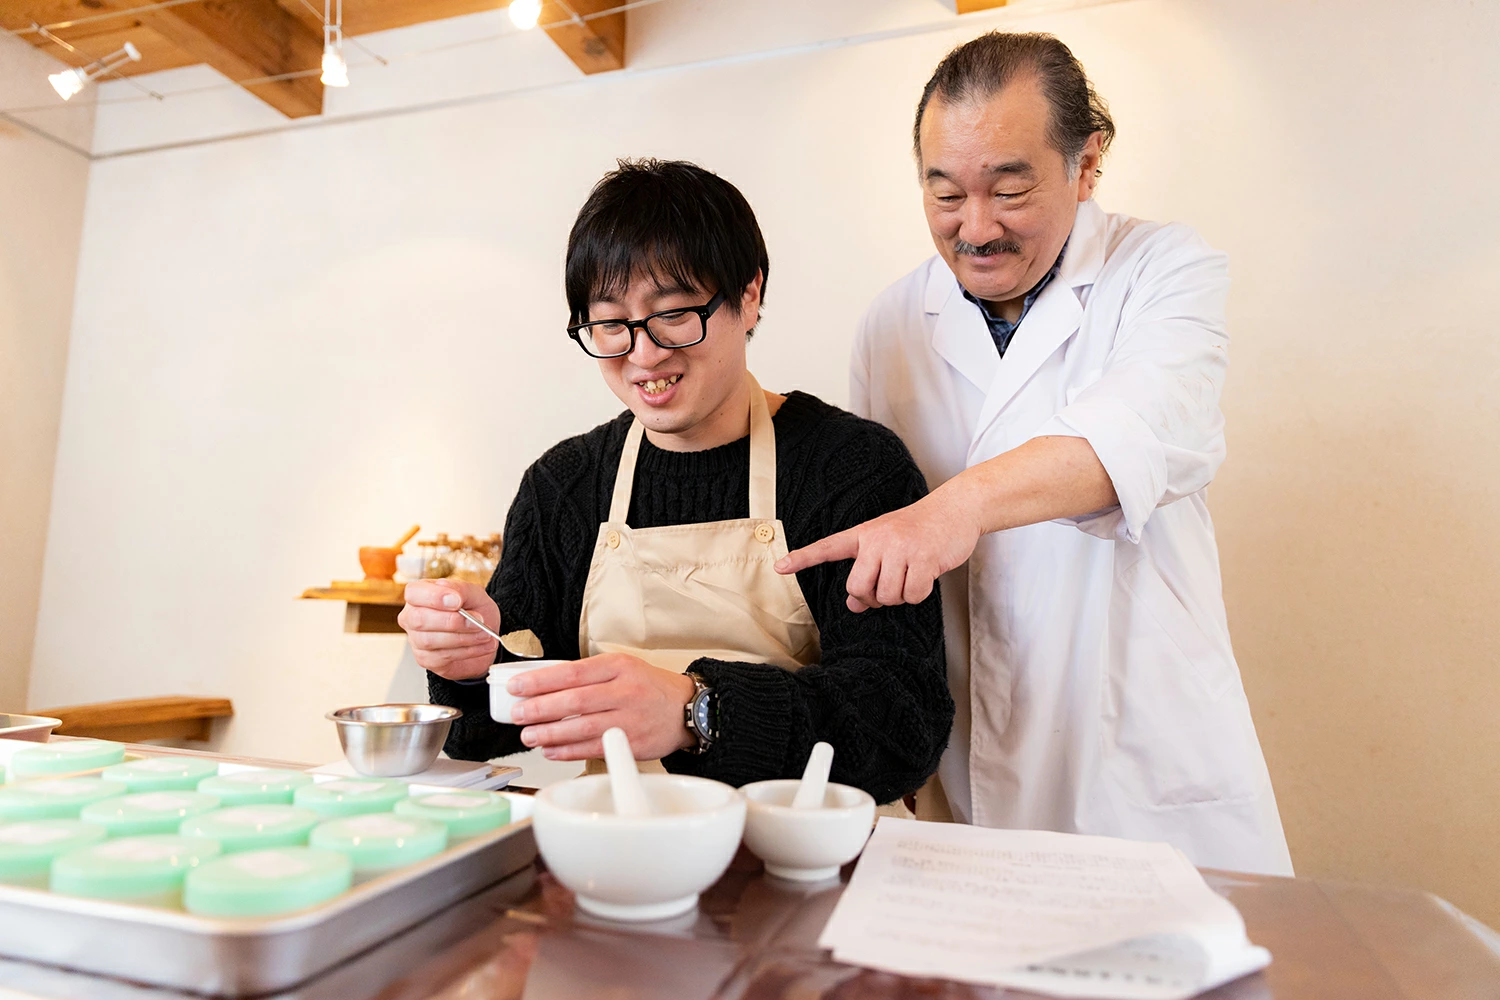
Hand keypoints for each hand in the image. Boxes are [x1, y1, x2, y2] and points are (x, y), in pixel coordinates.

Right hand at [398, 579, 498, 679]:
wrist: (485, 636)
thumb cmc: (475, 611)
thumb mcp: (474, 594)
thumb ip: (461, 590)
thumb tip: (452, 598)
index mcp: (420, 594)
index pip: (414, 592)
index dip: (434, 597)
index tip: (457, 602)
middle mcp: (412, 617)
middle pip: (419, 619)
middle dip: (452, 621)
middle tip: (477, 621)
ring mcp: (416, 640)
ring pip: (430, 641)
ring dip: (464, 638)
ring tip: (485, 634)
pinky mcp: (426, 659)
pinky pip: (442, 656)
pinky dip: (468, 651)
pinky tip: (482, 645)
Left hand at [507, 654, 696, 760]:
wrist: (686, 709)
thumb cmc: (649, 687)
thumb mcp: (622, 667)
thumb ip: (588, 675)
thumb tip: (545, 688)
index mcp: (618, 666)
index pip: (572, 672)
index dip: (540, 681)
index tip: (518, 687)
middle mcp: (625, 691)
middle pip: (574, 700)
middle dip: (540, 709)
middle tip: (517, 714)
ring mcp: (630, 718)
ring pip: (581, 727)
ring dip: (550, 733)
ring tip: (528, 735)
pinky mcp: (632, 743)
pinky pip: (594, 748)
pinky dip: (568, 751)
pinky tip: (551, 750)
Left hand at [775, 487, 980, 611]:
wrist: (954, 509)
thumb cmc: (918, 530)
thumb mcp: (887, 546)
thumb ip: (867, 572)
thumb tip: (853, 606)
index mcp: (864, 535)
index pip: (828, 548)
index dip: (803, 559)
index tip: (779, 567)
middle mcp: (877, 540)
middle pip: (858, 588)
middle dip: (873, 597)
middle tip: (889, 585)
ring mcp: (900, 548)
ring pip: (888, 596)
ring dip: (901, 595)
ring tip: (912, 574)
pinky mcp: (923, 558)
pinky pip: (913, 595)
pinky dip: (920, 594)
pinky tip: (926, 576)